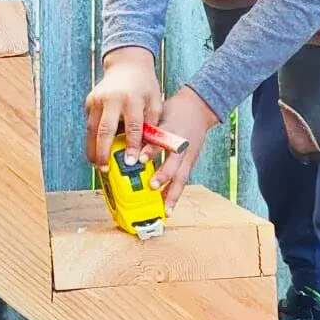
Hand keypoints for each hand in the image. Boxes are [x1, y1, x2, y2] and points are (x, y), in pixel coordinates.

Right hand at [85, 48, 162, 170]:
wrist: (127, 65)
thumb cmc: (144, 87)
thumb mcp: (155, 102)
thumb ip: (152, 124)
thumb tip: (146, 149)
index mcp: (132, 98)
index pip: (132, 126)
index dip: (132, 145)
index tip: (132, 162)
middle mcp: (112, 99)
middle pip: (105, 129)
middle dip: (104, 151)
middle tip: (105, 169)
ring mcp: (97, 100)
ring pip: (92, 129)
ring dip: (93, 149)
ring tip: (97, 165)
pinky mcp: (89, 102)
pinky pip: (90, 124)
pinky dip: (91, 139)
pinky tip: (96, 152)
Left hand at [149, 87, 218, 213]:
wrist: (199, 109)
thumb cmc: (173, 112)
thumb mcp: (156, 114)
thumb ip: (142, 129)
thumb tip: (121, 142)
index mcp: (170, 130)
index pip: (160, 140)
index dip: (150, 150)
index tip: (140, 159)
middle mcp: (180, 144)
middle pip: (174, 163)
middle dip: (164, 175)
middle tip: (152, 186)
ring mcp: (188, 155)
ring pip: (181, 177)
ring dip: (172, 194)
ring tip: (165, 209)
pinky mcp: (191, 162)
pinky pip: (183, 181)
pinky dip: (175, 194)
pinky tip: (168, 208)